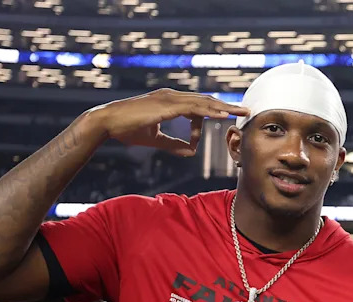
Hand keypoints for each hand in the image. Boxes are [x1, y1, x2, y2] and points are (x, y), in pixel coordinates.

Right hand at [87, 90, 249, 156]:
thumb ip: (173, 144)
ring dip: (224, 108)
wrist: (107, 122)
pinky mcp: (166, 105)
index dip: (212, 114)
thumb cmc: (127, 129)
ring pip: (203, 102)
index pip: (198, 106)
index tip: (222, 124)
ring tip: (241, 113)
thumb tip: (190, 152)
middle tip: (245, 111)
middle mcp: (172, 97)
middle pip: (205, 100)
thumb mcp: (155, 139)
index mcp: (170, 102)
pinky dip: (210, 111)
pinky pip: (194, 108)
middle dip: (226, 106)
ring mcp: (169, 99)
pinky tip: (223, 116)